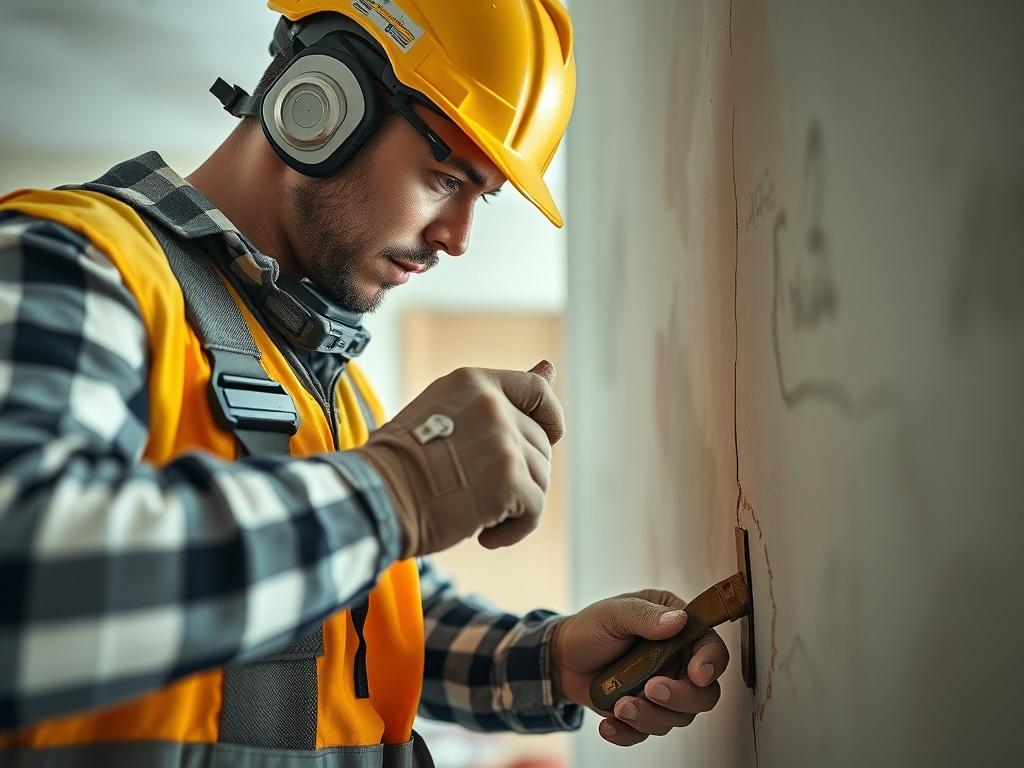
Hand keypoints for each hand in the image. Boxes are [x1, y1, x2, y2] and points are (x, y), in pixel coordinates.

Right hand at [355, 361, 563, 557]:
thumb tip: (551, 368)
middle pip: (540, 445)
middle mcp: (493, 405)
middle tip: (480, 493)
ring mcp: (502, 440)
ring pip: (540, 478)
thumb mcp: (447, 412)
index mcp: (473, 382)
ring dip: (514, 504)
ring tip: (475, 512)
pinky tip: (483, 536)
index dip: (549, 419)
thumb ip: (500, 396)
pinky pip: (534, 509)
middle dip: (520, 475)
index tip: (545, 441)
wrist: (373, 498)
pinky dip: (514, 530)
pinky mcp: (509, 480)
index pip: (537, 391)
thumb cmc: (401, 463)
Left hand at [549, 589, 728, 746]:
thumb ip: (644, 616)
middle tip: (651, 689)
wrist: (561, 659)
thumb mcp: (613, 613)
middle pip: (703, 693)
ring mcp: (661, 689)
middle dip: (680, 698)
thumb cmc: (590, 628)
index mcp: (677, 629)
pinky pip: (647, 732)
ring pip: (677, 717)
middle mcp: (676, 662)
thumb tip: (679, 620)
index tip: (696, 675)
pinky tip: (609, 725)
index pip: (710, 647)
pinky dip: (628, 734)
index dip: (711, 663)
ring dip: (649, 716)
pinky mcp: (643, 712)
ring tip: (620, 705)